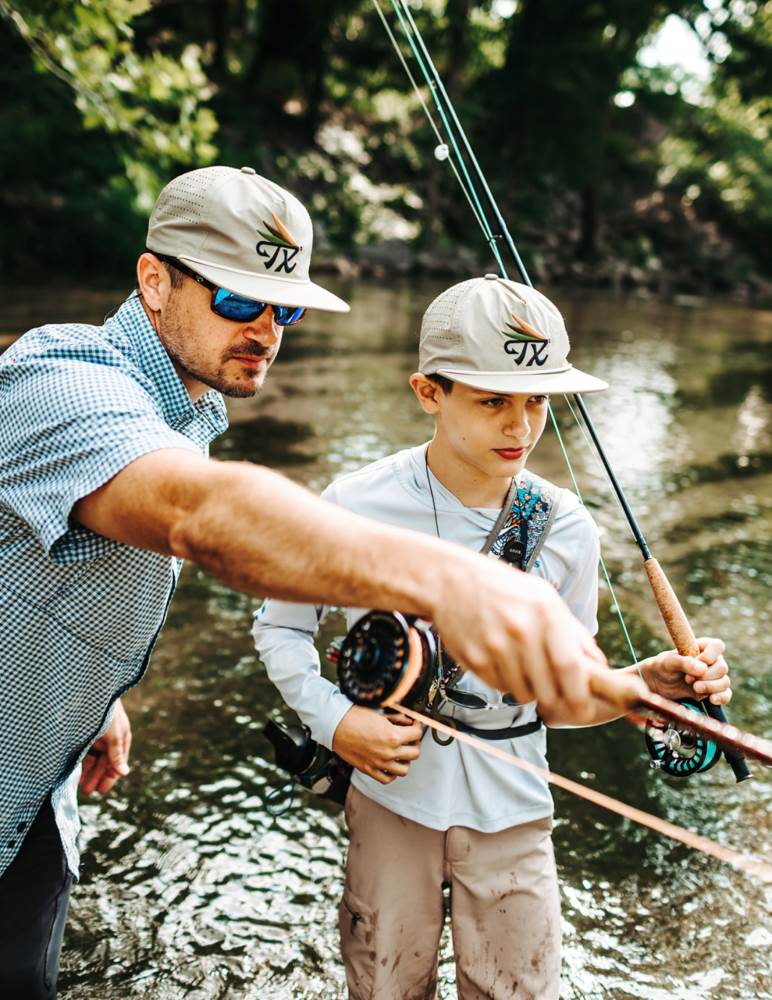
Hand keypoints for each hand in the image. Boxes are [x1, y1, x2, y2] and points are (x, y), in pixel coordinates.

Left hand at [79, 698, 131, 794]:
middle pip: (105, 764)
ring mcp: (98, 738)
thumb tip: (125, 773)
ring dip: (89, 773)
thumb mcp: (114, 736)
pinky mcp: (86, 736)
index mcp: (122, 740)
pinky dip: (82, 764)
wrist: (94, 694)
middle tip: (88, 792)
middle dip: (97, 778)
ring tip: (81, 786)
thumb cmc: (108, 714)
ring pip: (94, 760)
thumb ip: (117, 755)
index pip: (118, 763)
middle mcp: (111, 741)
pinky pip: (85, 754)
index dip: (110, 777)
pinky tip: (77, 774)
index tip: (102, 791)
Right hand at [332, 706, 422, 783]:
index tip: (415, 725)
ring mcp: (379, 763)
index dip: (418, 727)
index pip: (417, 734)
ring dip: (406, 760)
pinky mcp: (369, 770)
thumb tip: (408, 721)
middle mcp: (388, 752)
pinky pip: (388, 778)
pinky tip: (391, 763)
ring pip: (405, 769)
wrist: (335, 725)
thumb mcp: (381, 713)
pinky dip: (392, 773)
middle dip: (415, 743)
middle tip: (411, 737)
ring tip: (402, 752)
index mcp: (393, 736)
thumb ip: (398, 719)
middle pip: (415, 753)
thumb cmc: (354, 717)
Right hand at [432, 555, 609, 723]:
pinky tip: (502, 660)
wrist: (450, 581)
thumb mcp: (544, 597)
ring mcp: (495, 647)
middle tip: (552, 690)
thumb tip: (597, 664)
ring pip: (524, 694)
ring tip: (522, 666)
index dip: (580, 695)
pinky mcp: (474, 660)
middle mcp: (521, 631)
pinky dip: (507, 683)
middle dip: (555, 697)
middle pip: (548, 689)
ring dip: (529, 689)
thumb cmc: (503, 589)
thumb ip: (572, 631)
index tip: (584, 709)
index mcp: (545, 612)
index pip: (570, 666)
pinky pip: (501, 688)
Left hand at [639, 637, 730, 705]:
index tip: (699, 661)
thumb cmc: (663, 667)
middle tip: (688, 679)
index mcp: (702, 647)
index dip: (711, 655)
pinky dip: (721, 697)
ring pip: (724, 682)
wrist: (659, 684)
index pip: (717, 646)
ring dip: (711, 687)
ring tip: (695, 688)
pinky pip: (726, 694)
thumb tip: (702, 668)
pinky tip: (711, 700)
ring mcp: (714, 677)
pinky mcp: (714, 691)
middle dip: (707, 675)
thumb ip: (684, 662)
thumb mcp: (668, 662)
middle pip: (722, 667)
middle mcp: (712, 661)